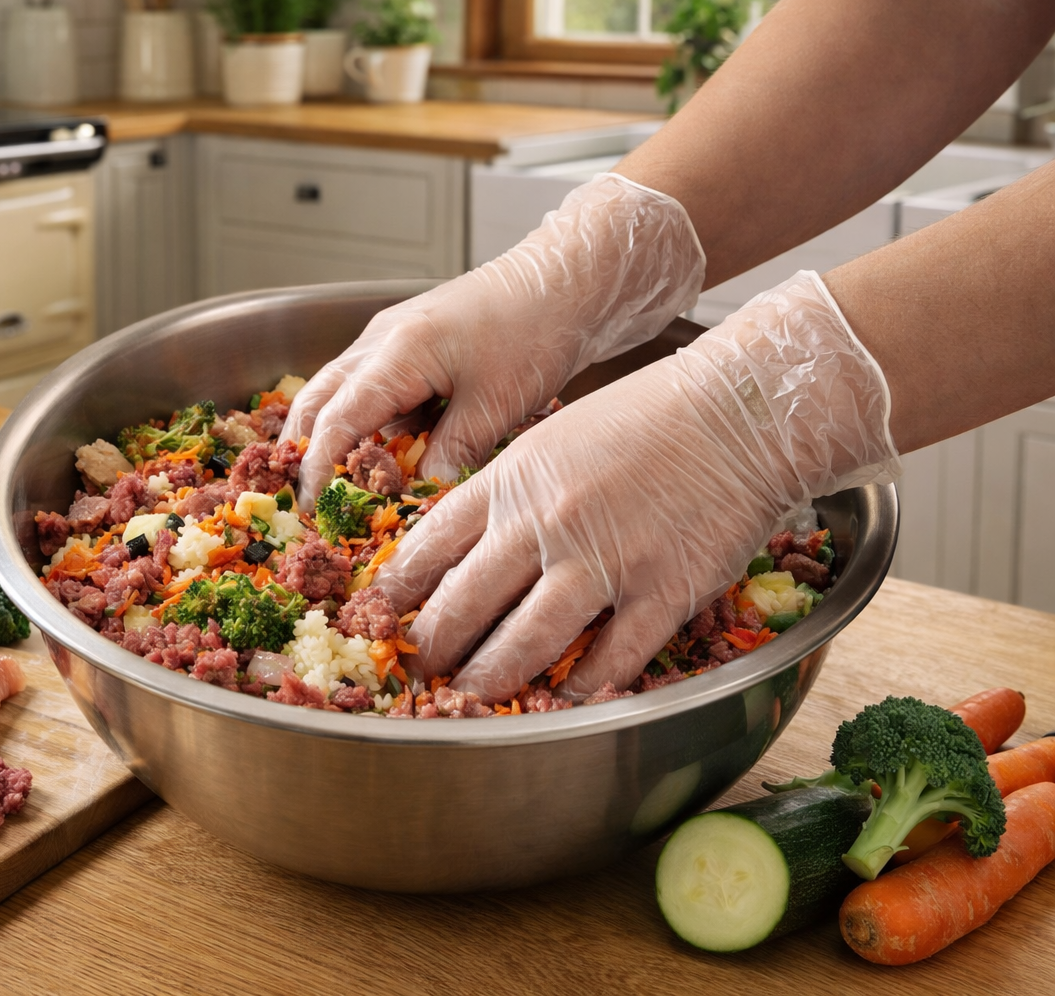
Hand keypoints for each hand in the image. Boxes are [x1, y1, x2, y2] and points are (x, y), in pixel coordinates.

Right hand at [283, 173, 705, 496]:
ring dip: (335, 436)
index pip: (336, 419)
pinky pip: (370, 388)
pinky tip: (392, 454)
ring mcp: (390, 338)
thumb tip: (422, 500)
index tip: (314, 507)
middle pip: (315, 400)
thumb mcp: (497, 405)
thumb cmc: (536, 331)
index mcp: (398, 352)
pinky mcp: (407, 344)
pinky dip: (369, 423)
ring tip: (345, 483)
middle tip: (311, 498)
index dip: (319, 467)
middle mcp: (380, 341)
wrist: (565, 281)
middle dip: (305, 450)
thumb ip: (453, 454)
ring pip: (338, 392)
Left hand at [375, 271, 900, 703]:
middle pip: (463, 605)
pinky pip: (609, 660)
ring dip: (489, 679)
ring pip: (525, 642)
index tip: (376, 619)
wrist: (737, 410)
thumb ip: (504, 495)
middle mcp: (544, 524)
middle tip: (416, 672)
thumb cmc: (642, 420)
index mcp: (510, 482)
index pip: (429, 547)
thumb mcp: (549, 442)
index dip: (396, 592)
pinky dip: (580, 689)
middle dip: (431, 649)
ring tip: (469, 699)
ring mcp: (603, 562)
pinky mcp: (662, 593)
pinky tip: (562, 702)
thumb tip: (459, 550)